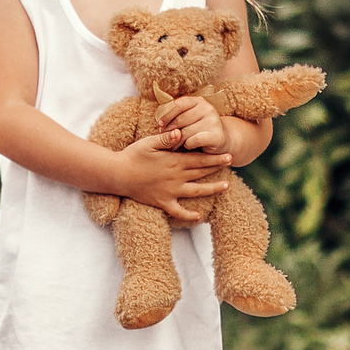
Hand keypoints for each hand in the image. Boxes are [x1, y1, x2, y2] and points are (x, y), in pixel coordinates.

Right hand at [111, 132, 228, 222]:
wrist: (118, 174)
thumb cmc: (132, 156)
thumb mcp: (148, 142)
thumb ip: (166, 137)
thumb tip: (181, 132)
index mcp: (174, 162)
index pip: (200, 159)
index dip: (215, 158)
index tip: (228, 156)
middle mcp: (176, 177)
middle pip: (202, 172)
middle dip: (218, 167)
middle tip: (231, 163)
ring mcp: (171, 191)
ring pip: (197, 191)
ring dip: (213, 189)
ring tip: (226, 186)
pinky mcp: (162, 202)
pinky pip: (178, 211)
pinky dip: (188, 215)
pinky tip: (198, 216)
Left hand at [153, 95, 229, 157]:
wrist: (220, 140)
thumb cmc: (199, 130)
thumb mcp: (189, 119)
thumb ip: (177, 116)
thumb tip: (160, 122)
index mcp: (199, 101)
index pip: (178, 104)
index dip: (167, 114)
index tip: (160, 124)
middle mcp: (208, 108)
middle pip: (180, 119)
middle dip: (169, 130)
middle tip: (164, 138)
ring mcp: (214, 121)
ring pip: (186, 131)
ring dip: (176, 141)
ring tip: (172, 146)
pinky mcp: (217, 135)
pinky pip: (194, 140)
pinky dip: (188, 145)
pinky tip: (187, 146)